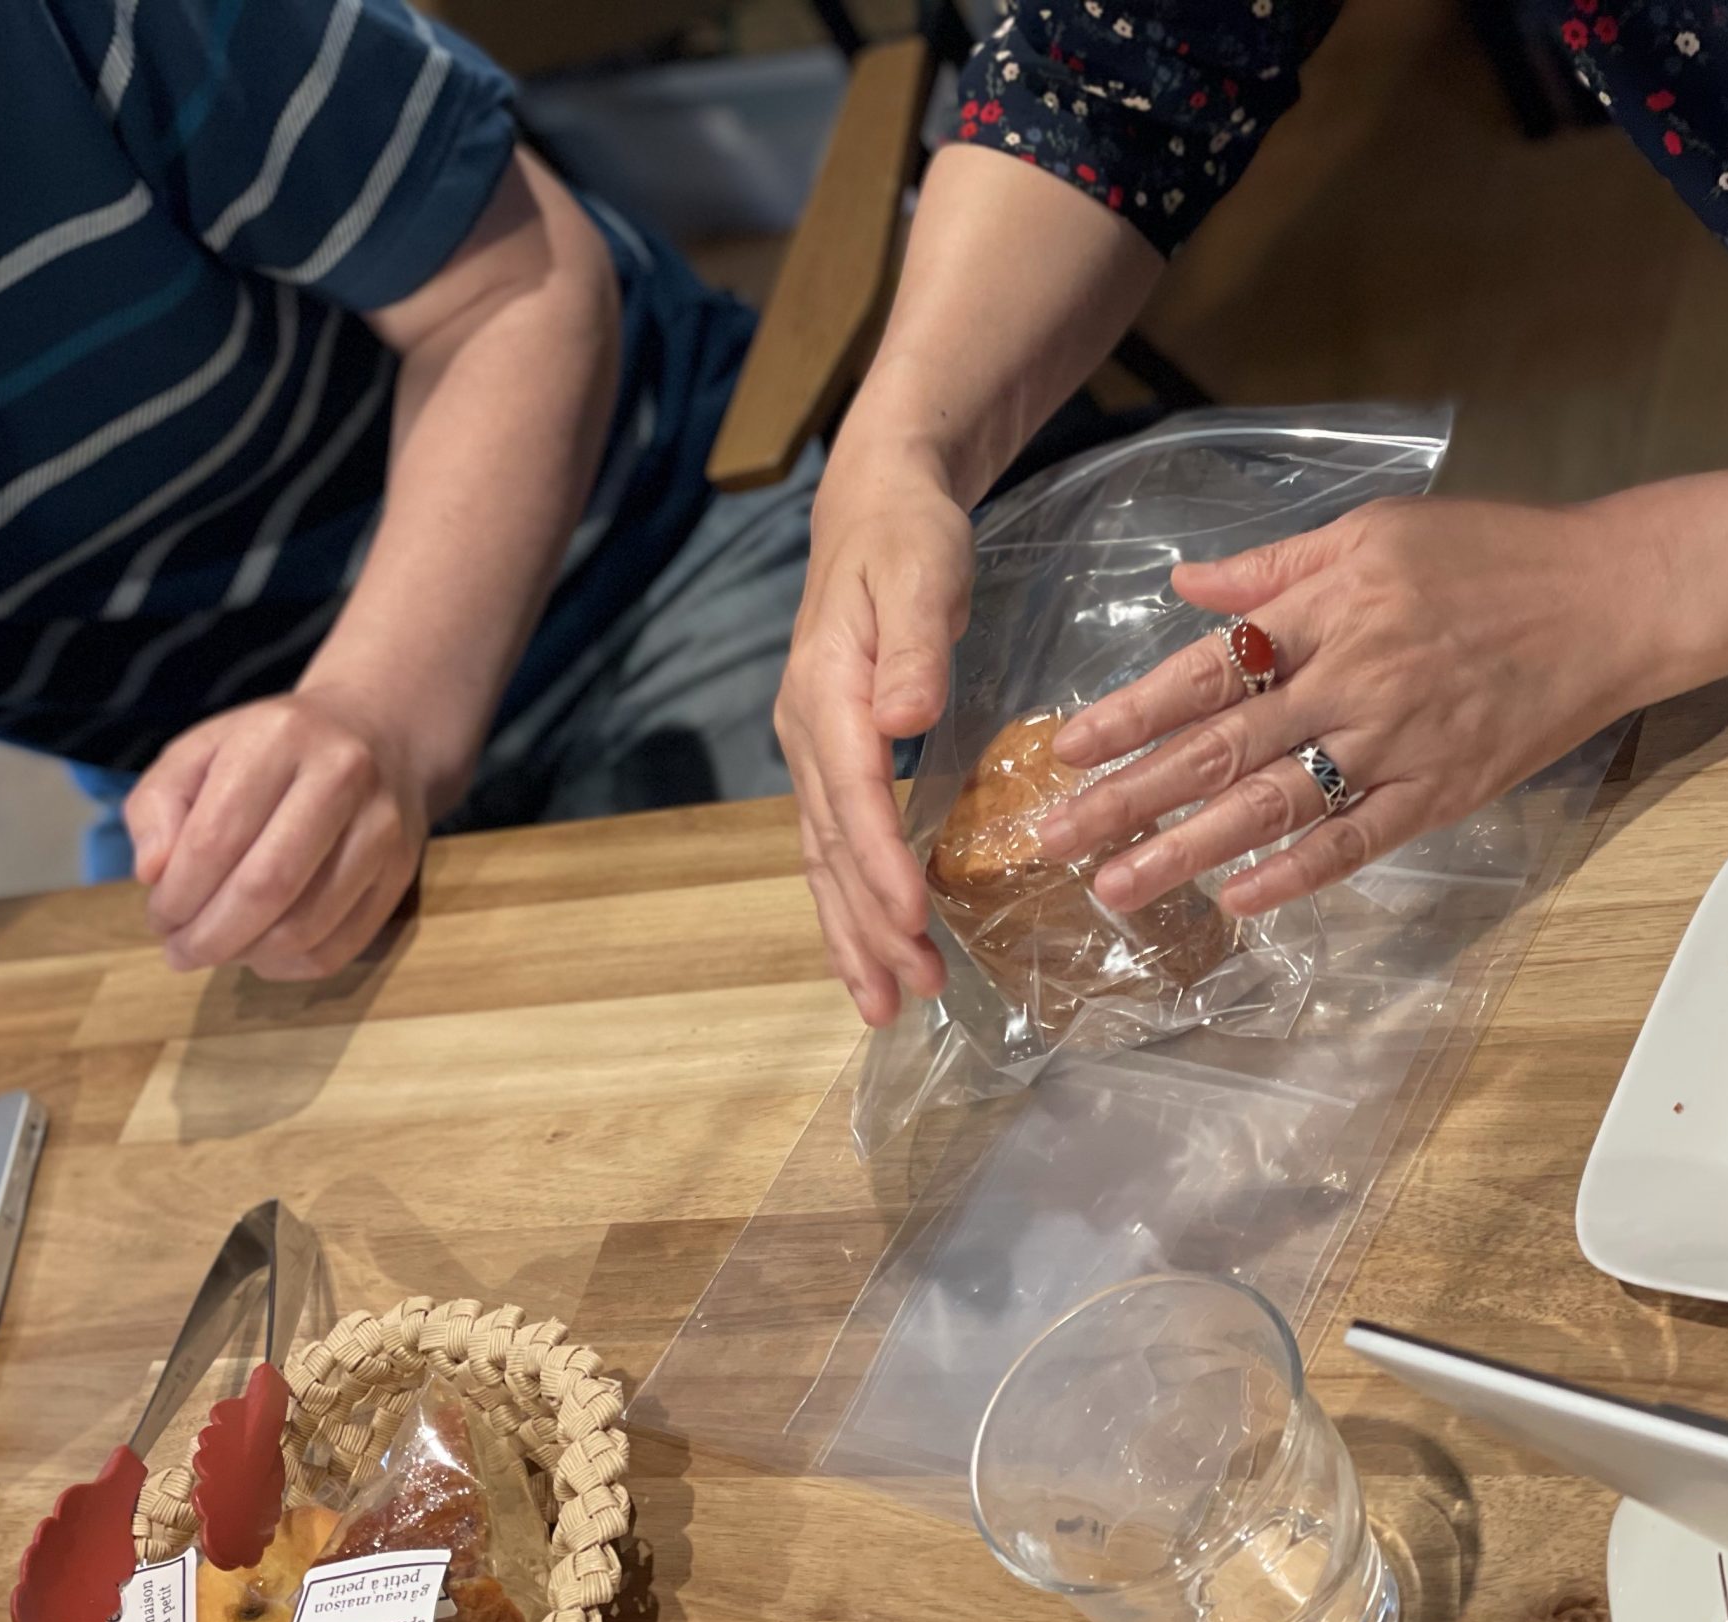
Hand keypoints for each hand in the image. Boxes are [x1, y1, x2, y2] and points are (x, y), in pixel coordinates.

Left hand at [123, 689, 428, 980]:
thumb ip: (157, 805)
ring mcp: (381, 827)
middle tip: (179, 952)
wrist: (379, 732)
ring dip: (246, 955)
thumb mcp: (199, 752)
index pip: (216, 837)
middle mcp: (341, 775)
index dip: (177, 894)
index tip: (158, 918)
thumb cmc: (269, 750)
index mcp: (279, 736)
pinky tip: (261, 950)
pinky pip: (339, 946)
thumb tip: (153, 874)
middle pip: (266, 887)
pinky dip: (289, 965)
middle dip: (209, 937)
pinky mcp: (401, 872)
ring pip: (304, 927)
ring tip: (216, 949)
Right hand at [775, 451, 975, 1024]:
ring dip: (851, 934)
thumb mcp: (922, 574)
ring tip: (884, 1004)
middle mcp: (805, 732)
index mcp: (825, 691)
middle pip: (831, 846)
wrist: (874, 510)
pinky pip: (830, 848)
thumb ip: (916, 646)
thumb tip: (902, 715)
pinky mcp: (828, 762)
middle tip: (911, 991)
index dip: (879, 861)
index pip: (852, 792)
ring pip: (822, 860)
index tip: (911, 919)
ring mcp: (811, 752)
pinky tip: (869, 952)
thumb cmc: (907, 539)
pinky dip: (846, 905)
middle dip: (868, 924)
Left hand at [1036, 494, 1727, 916]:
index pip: (1202, 673)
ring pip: (1272, 807)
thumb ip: (1273, 565)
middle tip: (1056, 840)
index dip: (1127, 715)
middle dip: (1128, 799)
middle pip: (1217, 751)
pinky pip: (1355, 843)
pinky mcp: (1439, 793)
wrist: (1610, 599)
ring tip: (1116, 888)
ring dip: (1186, 851)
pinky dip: (1294, 875)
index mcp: (1323, 611)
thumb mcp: (1374, 530)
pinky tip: (1235, 902)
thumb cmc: (1489, 554)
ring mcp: (1393, 746)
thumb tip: (1185, 585)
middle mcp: (1348, 682)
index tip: (1065, 751)